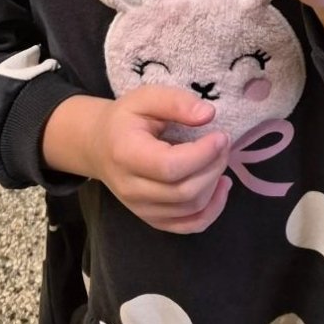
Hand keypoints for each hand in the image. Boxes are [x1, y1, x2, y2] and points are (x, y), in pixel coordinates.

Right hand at [43, 87, 231, 233]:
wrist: (99, 146)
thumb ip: (176, 102)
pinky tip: (221, 186)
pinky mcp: (152, 219)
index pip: (170, 167)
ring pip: (190, 209)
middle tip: (224, 143)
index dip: (202, 154)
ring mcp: (140, 209)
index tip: (220, 135)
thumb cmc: (125, 119)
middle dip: (214, 166)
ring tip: (220, 158)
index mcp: (126, 155)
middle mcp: (131, 189)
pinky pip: (188, 226)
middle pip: (184, 192)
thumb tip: (208, 114)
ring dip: (215, 184)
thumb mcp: (146, 97)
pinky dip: (212, 210)